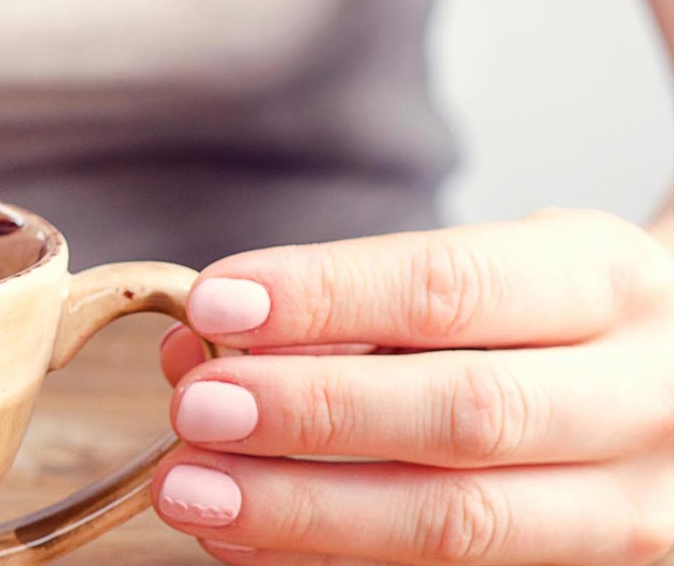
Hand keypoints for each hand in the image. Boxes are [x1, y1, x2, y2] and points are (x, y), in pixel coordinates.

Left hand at [155, 208, 673, 563]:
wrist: (673, 391)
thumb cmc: (546, 326)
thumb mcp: (484, 279)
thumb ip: (351, 309)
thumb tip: (202, 345)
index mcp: (607, 283)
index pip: (452, 286)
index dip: (325, 297)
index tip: (213, 303)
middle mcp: (644, 397)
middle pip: (466, 414)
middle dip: (312, 413)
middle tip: (196, 410)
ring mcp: (639, 508)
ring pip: (463, 525)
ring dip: (305, 511)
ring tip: (191, 492)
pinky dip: (329, 561)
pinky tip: (244, 543)